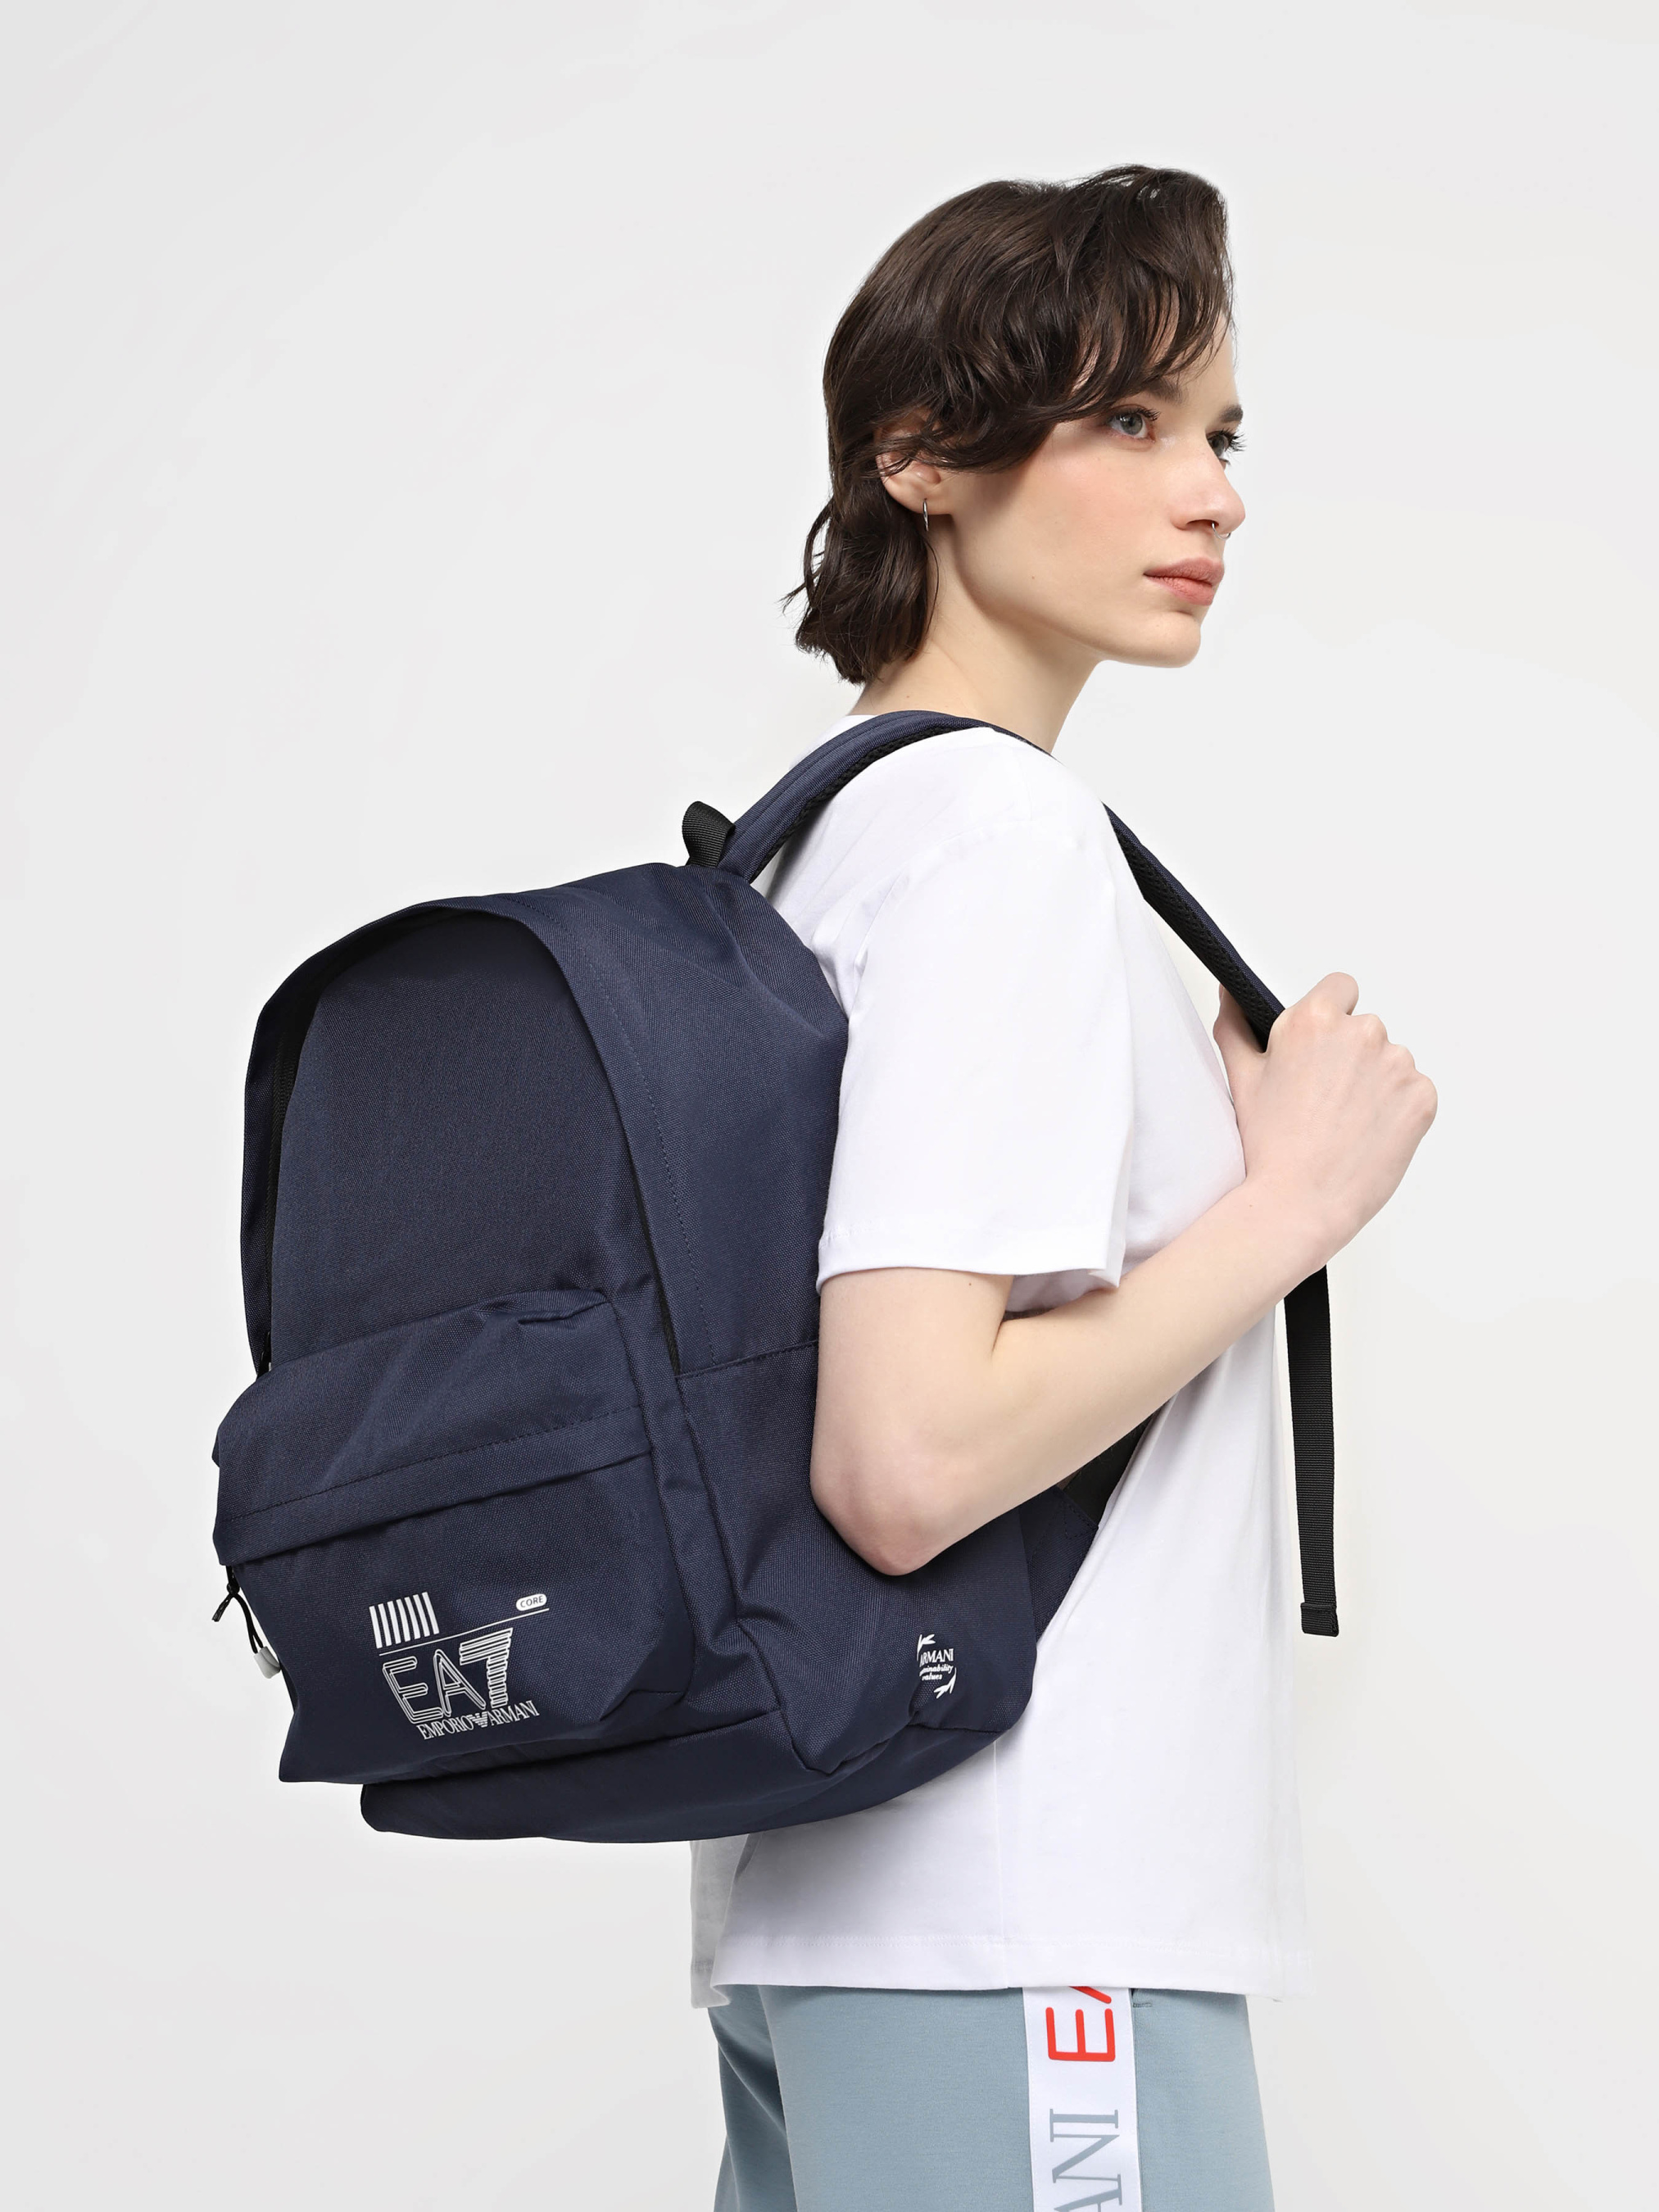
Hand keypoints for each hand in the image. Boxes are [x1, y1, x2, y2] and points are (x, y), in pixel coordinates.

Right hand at [1214, 975, 1436, 1269]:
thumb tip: (1231, 993)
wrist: (1300, 1203)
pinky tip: (1368, 1133)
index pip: (1341, 987)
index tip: (1321, 1047)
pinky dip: (1397, 1109)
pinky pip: (1413, 1092)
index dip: (1330, 1016)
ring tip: (1345, 1122)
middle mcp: (1363, 1031)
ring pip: (1391, 1061)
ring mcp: (1398, 1064)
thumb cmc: (1268, 1144)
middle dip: (1349, 1055)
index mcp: (1316, 1018)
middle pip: (1365, 1028)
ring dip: (1375, 1083)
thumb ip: (1235, 1025)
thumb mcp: (1242, 1078)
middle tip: (1323, 1098)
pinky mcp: (1422, 1097)